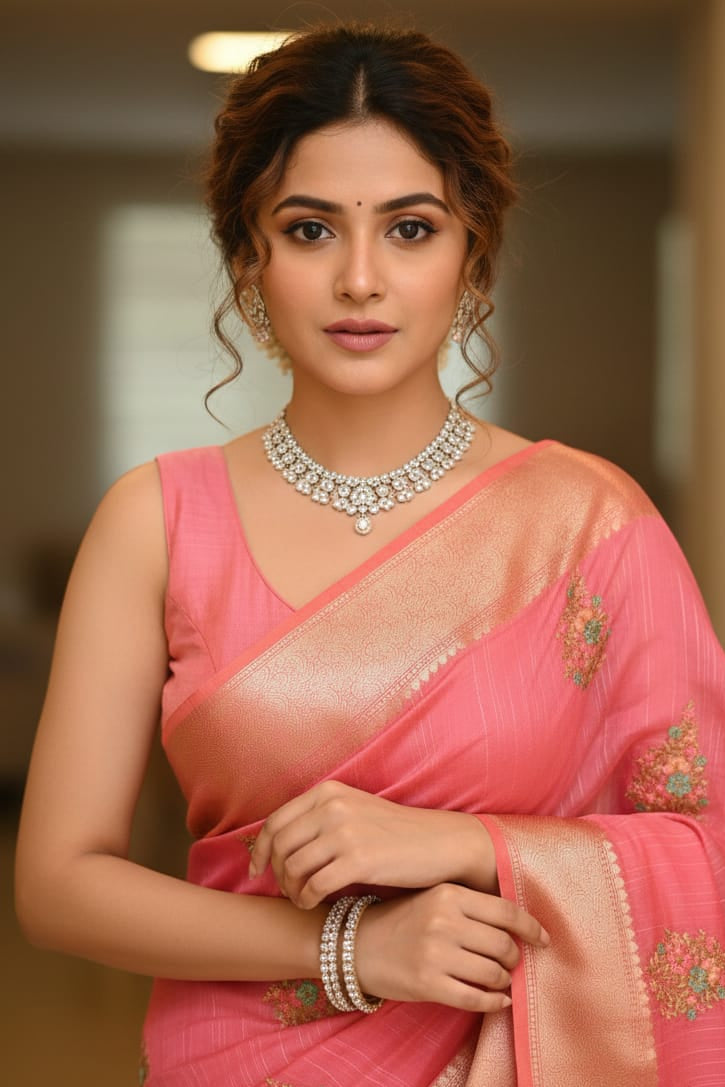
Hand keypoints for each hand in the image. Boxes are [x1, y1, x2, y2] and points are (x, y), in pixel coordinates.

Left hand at [248, 780, 497, 907]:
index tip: (257, 869)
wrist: (440, 843)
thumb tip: (279, 842)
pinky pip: (314, 886)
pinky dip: (306, 899)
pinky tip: (312, 904)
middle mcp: (333, 806)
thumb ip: (320, 818)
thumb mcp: (354, 810)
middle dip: (275, 873)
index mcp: (328, 791)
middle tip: (286, 890)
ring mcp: (345, 832)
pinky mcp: (359, 860)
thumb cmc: (396, 833)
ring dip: (291, 889)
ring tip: (301, 898)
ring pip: (293, 867)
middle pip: (280, 847)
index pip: (276, 821)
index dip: (260, 850)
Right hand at [355, 882, 549, 1012]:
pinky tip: (498, 1001)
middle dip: (514, 959)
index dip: (531, 928)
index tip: (543, 940)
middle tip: (512, 963)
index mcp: (449, 894)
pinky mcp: (428, 983)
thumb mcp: (434, 899)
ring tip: (500, 980)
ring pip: (492, 973)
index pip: (506, 911)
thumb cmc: (401, 920)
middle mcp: (444, 920)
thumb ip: (470, 907)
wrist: (355, 944)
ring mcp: (435, 953)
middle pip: (503, 945)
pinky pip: (476, 998)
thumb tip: (518, 927)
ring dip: (503, 981)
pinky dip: (494, 1002)